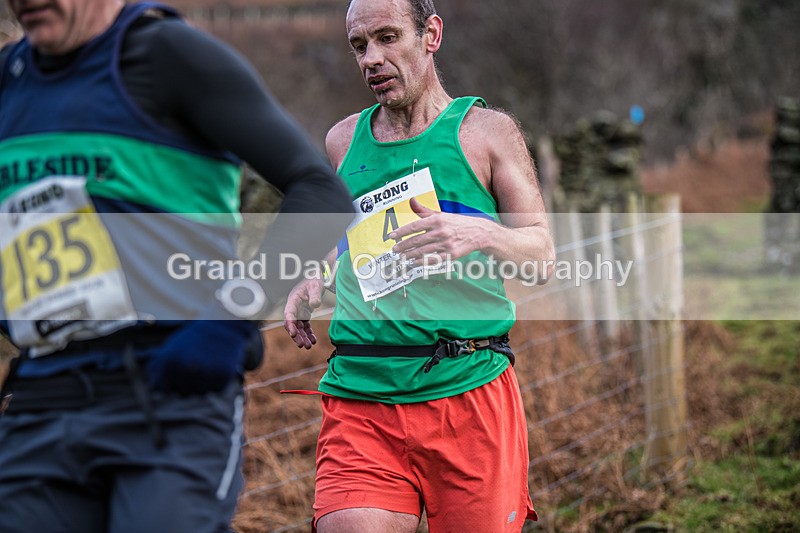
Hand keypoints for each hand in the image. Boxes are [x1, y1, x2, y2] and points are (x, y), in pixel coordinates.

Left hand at [147, 305, 261, 394]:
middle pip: (182, 394)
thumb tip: (154, 389)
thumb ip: (157, 368)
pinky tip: (216, 367)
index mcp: (169, 362)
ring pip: (200, 393)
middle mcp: (186, 369)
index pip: (162, 390)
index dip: (170, 383)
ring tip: (206, 365)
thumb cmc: (194, 338)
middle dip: (187, 383)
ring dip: (203, 383)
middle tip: (195, 365)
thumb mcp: (170, 348)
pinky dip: (217, 381)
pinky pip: (216, 389)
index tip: (178, 371)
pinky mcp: (223, 376)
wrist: (224, 325)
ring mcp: (205, 373)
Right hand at [283, 277, 323, 348]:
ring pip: (298, 327)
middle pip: (292, 324)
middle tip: (302, 345)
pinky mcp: (305, 314)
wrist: (316, 277)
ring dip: (302, 337)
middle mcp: (294, 307)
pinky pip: (305, 326)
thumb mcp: (316, 285)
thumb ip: (315, 295)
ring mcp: (299, 311)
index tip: (293, 333)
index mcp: (294, 300)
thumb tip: (315, 305)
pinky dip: (309, 333)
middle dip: (296, 335)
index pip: (289, 314)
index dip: (291, 324)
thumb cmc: (314, 279)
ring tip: (308, 346)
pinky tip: (313, 341)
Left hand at [389, 198, 489, 261]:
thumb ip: (424, 210)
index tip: (391, 236)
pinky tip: (414, 262)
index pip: (414, 226)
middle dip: (403, 246)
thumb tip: (411, 200)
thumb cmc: (457, 223)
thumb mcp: (441, 214)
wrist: (478, 232)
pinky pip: (432, 260)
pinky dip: (421, 262)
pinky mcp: (451, 255)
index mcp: (437, 220)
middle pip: (417, 240)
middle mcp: (441, 232)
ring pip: (423, 251)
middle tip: (394, 249)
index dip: (401, 232)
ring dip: (410, 255)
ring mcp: (446, 244)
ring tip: (402, 257)